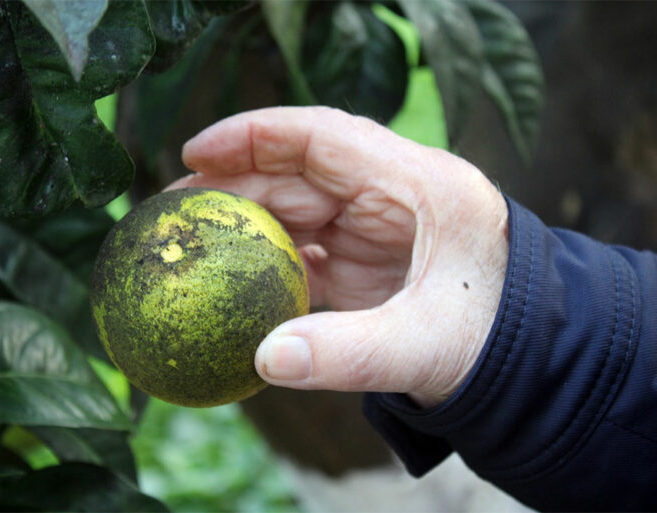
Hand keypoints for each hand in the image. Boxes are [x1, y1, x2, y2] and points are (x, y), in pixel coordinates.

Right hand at [169, 107, 508, 406]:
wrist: (535, 366)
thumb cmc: (502, 340)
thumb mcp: (430, 347)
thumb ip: (348, 354)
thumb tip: (264, 359)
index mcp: (417, 186)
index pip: (322, 135)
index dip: (251, 136)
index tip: (193, 152)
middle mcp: (392, 197)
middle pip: (295, 174)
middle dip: (232, 188)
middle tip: (173, 213)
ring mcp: (377, 232)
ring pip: (295, 213)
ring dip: (244, 229)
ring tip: (191, 247)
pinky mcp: (368, 266)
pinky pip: (306, 255)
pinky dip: (267, 267)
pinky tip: (233, 285)